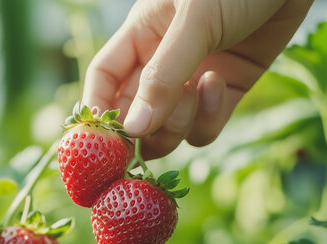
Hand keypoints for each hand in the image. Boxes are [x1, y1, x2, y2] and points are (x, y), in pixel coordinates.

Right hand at [82, 0, 312, 158]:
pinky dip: (210, 118)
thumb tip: (134, 129)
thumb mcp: (195, 21)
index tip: (101, 139)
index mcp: (142, 35)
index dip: (98, 108)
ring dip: (178, 124)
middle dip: (140, 131)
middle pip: (135, 114)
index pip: (105, 78)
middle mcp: (163, 61)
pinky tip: (220, 84)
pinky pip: (205, 127)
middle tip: (149, 139)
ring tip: (198, 89)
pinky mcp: (227, 91)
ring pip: (168, 128)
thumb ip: (163, 77)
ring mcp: (194, 79)